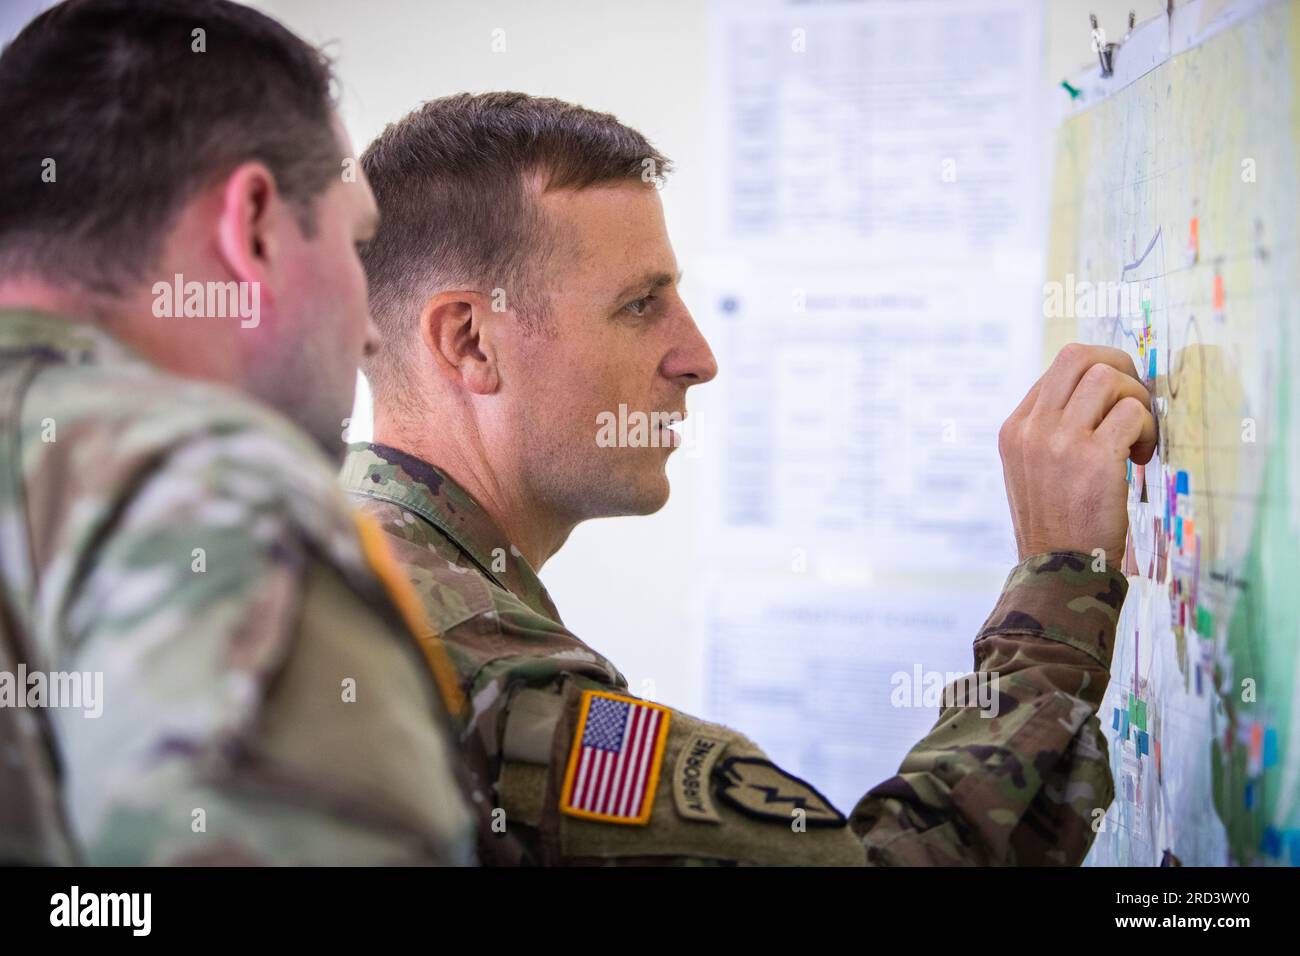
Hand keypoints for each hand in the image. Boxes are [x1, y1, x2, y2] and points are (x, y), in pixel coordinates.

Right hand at [998, 343, 1156, 569]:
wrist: (1056, 572)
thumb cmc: (1054, 526)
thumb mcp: (1031, 473)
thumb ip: (1050, 432)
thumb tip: (1094, 395)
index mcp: (1014, 429)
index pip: (1058, 368)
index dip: (1097, 375)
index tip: (1114, 404)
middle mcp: (1032, 429)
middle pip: (1079, 357)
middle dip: (1120, 368)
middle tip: (1134, 401)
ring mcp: (1060, 440)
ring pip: (1108, 378)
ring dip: (1136, 400)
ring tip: (1137, 437)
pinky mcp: (1093, 457)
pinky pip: (1132, 412)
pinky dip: (1146, 429)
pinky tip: (1139, 458)